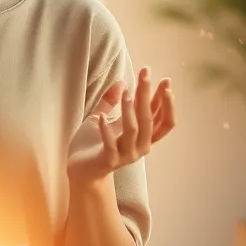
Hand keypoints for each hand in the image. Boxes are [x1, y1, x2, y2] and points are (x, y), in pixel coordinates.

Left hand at [67, 67, 175, 184]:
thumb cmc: (92, 145)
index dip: (165, 100)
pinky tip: (102, 117)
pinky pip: (110, 145)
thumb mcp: (102, 118)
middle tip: (146, 74)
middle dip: (148, 95)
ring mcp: (125, 155)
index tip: (165, 80)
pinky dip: (106, 131)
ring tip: (127, 93)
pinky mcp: (108, 161)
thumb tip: (121, 82)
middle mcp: (139, 147)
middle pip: (150, 119)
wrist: (80, 171)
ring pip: (134, 130)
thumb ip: (111, 102)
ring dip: (131, 111)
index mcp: (142, 137)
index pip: (161, 117)